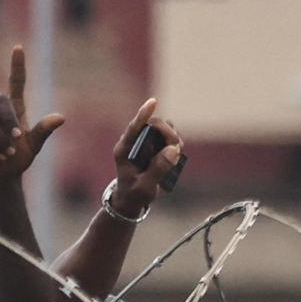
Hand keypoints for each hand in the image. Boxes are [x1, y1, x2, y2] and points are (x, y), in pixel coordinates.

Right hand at [0, 46, 64, 191]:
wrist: (3, 175)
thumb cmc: (20, 157)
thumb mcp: (34, 145)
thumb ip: (44, 130)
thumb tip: (61, 117)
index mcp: (15, 109)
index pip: (15, 82)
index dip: (17, 66)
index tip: (19, 48)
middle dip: (7, 119)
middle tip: (17, 138)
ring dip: (1, 140)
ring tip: (8, 154)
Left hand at [105, 102, 189, 221]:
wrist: (131, 199)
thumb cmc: (134, 193)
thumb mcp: (145, 185)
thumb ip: (158, 168)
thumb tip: (173, 150)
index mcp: (124, 149)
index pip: (133, 128)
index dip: (143, 114)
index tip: (153, 102)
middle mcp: (134, 142)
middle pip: (154, 125)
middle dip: (168, 134)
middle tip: (176, 150)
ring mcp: (145, 143)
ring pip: (164, 129)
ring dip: (173, 139)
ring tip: (175, 156)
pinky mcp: (154, 147)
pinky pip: (168, 138)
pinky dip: (175, 145)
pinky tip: (174, 158)